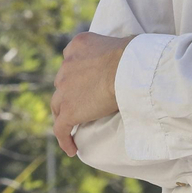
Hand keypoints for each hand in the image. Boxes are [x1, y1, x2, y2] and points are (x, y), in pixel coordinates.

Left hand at [50, 31, 134, 156]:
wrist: (127, 68)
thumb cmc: (134, 55)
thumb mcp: (119, 42)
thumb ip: (112, 51)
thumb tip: (126, 59)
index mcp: (78, 45)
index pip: (70, 58)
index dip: (75, 72)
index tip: (83, 82)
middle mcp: (66, 64)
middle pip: (62, 82)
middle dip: (69, 92)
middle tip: (81, 104)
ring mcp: (64, 89)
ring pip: (57, 105)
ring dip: (63, 114)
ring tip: (71, 126)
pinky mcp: (69, 110)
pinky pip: (61, 129)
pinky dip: (64, 139)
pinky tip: (71, 150)